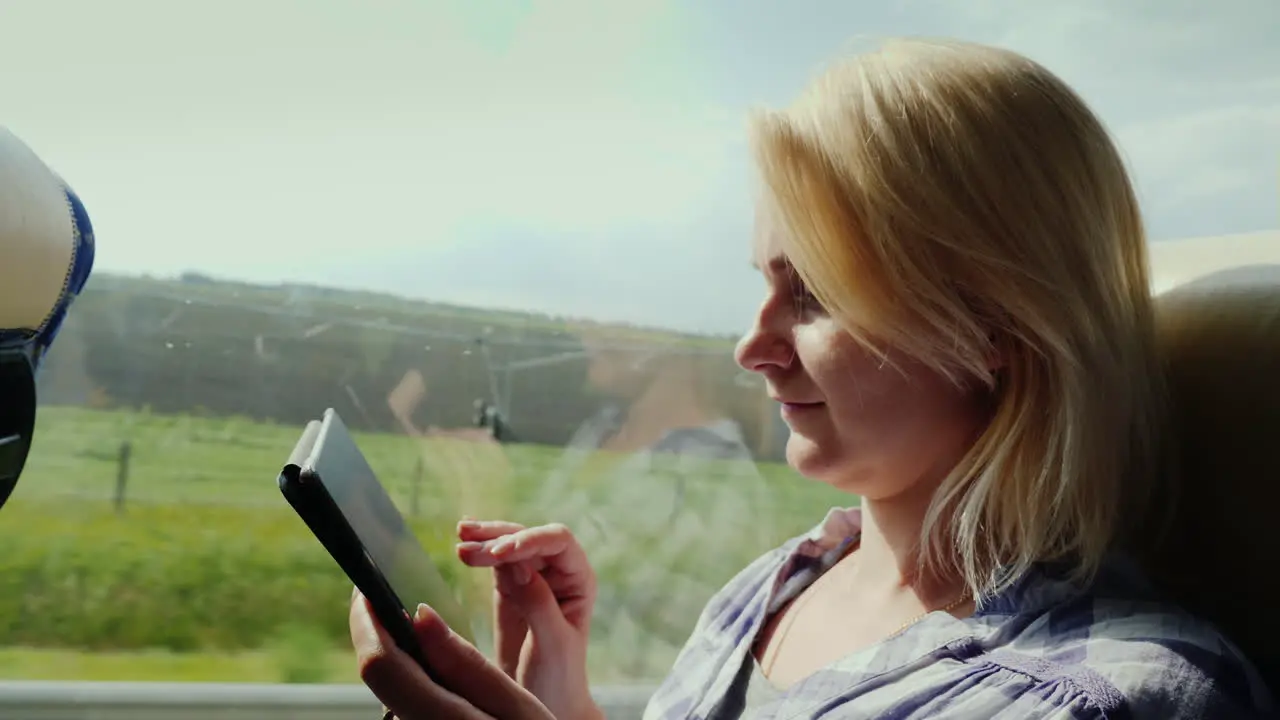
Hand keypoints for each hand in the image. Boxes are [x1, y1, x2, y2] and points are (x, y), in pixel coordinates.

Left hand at [350, 591, 554, 719]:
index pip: (381, 665)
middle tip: (386, 597)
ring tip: (414, 630)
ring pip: (390, 694)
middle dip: (378, 633)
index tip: (367, 587)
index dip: (367, 621)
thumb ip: (465, 664)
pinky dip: (412, 682)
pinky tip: (431, 669)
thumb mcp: (518, 707)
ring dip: (397, 659)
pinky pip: (406, 707)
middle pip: (379, 678)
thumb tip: (420, 616)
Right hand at [457, 521, 601, 719]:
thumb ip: (539, 603)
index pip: (559, 543)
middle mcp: (559, 572)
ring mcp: (534, 577)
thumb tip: (517, 565)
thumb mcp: (552, 644)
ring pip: (510, 545)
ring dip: (486, 539)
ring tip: (461, 537)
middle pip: (529, 538)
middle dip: (500, 538)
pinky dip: (480, 552)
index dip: (531, 540)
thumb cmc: (558, 677)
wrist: (543, 701)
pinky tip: (464, 545)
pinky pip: (495, 562)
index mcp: (579, 580)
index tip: (502, 553)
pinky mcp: (510, 588)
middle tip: (467, 546)